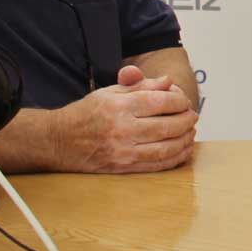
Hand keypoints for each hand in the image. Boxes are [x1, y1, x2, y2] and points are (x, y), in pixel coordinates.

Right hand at [54, 63, 197, 173]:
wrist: (58, 141)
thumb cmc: (85, 114)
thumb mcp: (110, 92)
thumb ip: (140, 86)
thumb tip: (168, 81)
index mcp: (119, 107)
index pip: (160, 102)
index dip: (179, 101)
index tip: (184, 101)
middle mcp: (121, 130)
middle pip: (166, 126)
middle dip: (186, 121)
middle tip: (193, 116)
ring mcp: (122, 152)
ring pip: (165, 148)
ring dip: (184, 140)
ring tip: (191, 132)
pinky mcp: (122, 168)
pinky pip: (155, 166)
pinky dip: (174, 159)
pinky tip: (182, 151)